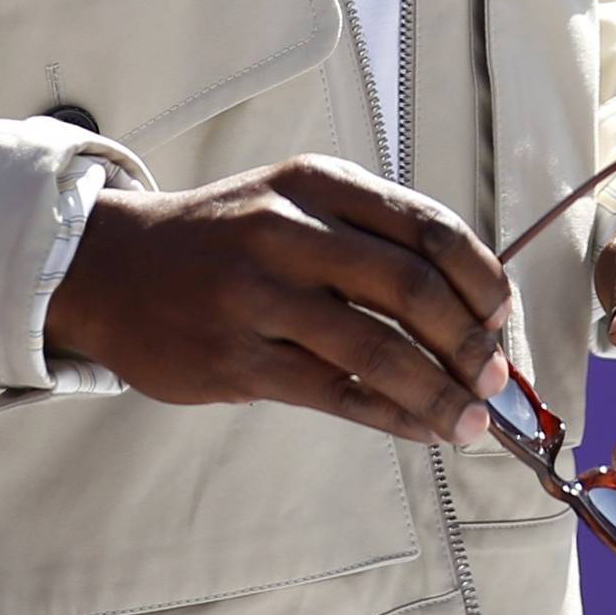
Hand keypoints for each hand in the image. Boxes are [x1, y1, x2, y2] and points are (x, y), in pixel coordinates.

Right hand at [45, 155, 511, 446]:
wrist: (113, 266)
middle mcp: (288, 230)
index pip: (425, 226)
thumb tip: (468, 307)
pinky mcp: (238, 359)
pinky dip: (392, 417)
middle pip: (411, 288)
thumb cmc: (223, 239)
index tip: (502, 315)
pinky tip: (421, 431)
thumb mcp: (290, 204)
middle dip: (469, 342)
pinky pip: (336, 393)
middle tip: (495, 378)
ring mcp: (259, 296)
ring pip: (378, 350)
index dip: (480, 277)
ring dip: (439, 394)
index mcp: (314, 183)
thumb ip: (367, 239)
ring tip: (470, 423)